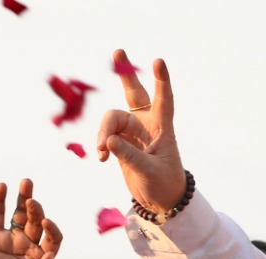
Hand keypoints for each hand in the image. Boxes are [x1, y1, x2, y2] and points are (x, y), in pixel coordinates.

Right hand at [0, 179, 61, 258]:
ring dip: (23, 199)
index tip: (47, 224)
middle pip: (37, 223)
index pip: (54, 239)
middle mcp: (30, 246)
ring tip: (26, 182)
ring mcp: (12, 240)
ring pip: (19, 215)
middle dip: (37, 211)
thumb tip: (51, 256)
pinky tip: (2, 186)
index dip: (53, 230)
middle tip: (33, 202)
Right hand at [96, 50, 186, 213]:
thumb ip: (129, 156)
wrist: (160, 201)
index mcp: (162, 127)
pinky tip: (101, 157)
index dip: (161, 80)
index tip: (158, 61)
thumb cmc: (164, 184)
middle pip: (134, 93)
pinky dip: (101, 144)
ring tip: (102, 152)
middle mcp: (147, 124)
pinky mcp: (120, 142)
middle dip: (126, 73)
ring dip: (104, 133)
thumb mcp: (149, 171)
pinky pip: (105, 135)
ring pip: (111, 119)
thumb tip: (108, 141)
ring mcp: (132, 131)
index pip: (163, 99)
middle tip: (118, 51)